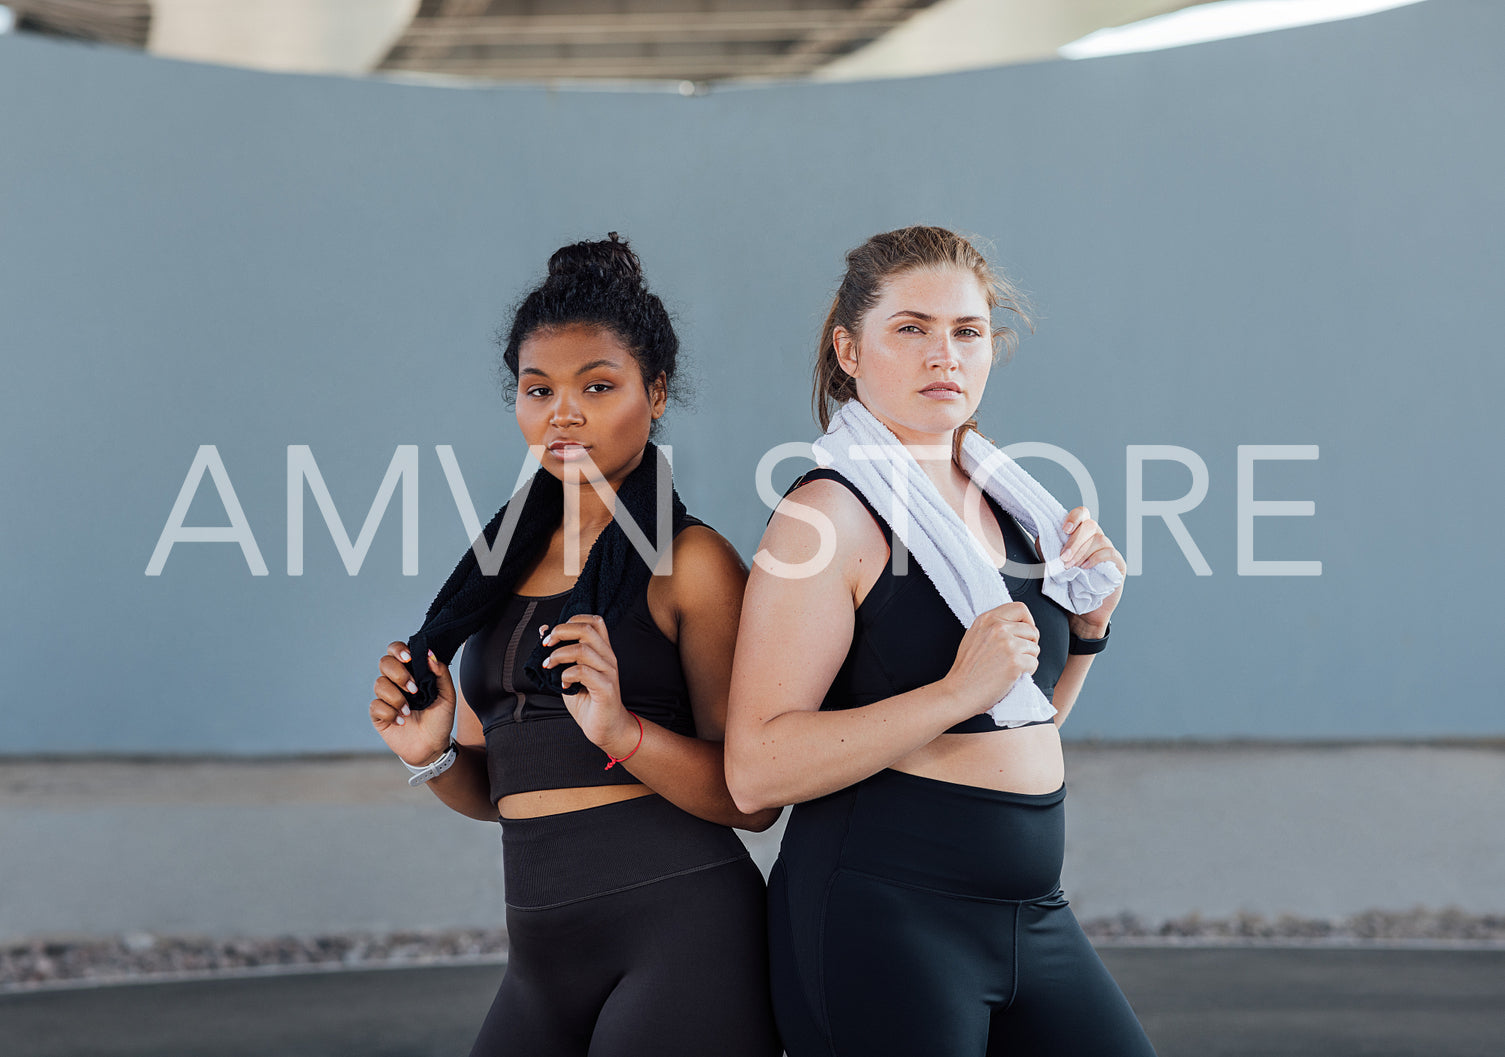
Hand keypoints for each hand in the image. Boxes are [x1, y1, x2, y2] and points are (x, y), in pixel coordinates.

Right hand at [370, 641, 455, 767]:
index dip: (398, 650)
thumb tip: (430, 654)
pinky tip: (401, 721)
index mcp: (411, 672)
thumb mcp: (448, 696)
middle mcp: (396, 682)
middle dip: (399, 674)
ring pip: (379, 684)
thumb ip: (441, 674)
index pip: (396, 650)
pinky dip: (390, 713)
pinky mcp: (378, 714)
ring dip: (397, 698)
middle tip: (414, 689)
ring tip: (410, 711)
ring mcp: (386, 697)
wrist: (433, 746)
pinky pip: (375, 706)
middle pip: (384, 663)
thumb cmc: (440, 720)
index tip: (409, 658)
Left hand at [540, 615, 637, 755]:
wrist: (606, 728)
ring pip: (583, 650)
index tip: (553, 634)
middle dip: (560, 632)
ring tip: (549, 666)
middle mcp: (608, 657)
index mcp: (602, 650)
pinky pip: (584, 672)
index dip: (572, 620)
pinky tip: (563, 684)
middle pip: (587, 629)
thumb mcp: (569, 673)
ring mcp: (608, 672)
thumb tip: (543, 631)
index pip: (594, 621)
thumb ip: (560, 654)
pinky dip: (567, 675)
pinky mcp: (606, 688)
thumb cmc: (588, 701)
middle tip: (545, 644)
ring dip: (559, 655)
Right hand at [943, 601, 1040, 715]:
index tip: (1025, 634)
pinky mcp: (1015, 662)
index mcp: (987, 619)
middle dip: (1029, 644)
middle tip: (1017, 656)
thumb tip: (1015, 625)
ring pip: (1035, 648)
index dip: (1028, 622)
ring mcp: (1008, 644)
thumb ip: (993, 626)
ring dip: (1028, 659)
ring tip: (1010, 667)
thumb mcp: (974, 635)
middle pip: (1032, 630)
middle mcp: (998, 628)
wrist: (959, 691)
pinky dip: (1027, 672)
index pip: (1020, 608)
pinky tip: (1012, 676)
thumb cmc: (966, 669)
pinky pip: (1034, 663)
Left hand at [1058, 507, 1125, 634]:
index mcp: (1081, 536)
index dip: (1074, 517)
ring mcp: (1109, 551)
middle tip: (1063, 558)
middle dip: (1074, 541)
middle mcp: (1096, 540)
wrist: (1080, 612)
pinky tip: (1085, 569)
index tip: (1064, 529)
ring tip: (1070, 568)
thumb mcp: (1052, 565)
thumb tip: (1041, 533)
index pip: (1082, 515)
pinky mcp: (1118, 565)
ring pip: (1099, 539)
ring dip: (1081, 553)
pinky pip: (1109, 553)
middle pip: (1090, 526)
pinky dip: (1095, 559)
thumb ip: (1047, 549)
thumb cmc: (1067, 587)